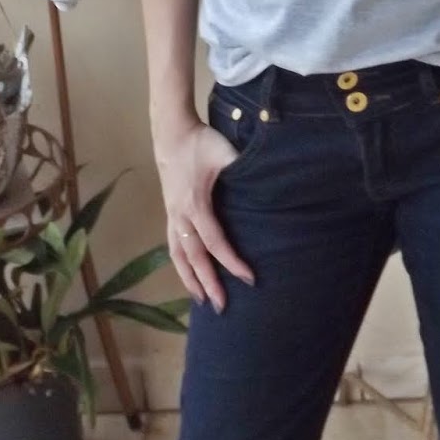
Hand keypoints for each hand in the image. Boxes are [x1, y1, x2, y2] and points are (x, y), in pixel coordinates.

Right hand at [152, 115, 255, 313]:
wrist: (172, 133)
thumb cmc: (201, 142)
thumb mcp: (226, 152)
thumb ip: (243, 168)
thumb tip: (269, 181)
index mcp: (196, 204)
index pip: (215, 242)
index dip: (232, 262)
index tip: (249, 279)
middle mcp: (181, 215)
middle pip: (194, 258)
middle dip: (208, 283)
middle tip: (222, 306)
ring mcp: (172, 215)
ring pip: (178, 255)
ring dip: (189, 279)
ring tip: (200, 300)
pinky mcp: (169, 212)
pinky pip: (173, 244)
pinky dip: (180, 263)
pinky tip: (187, 273)